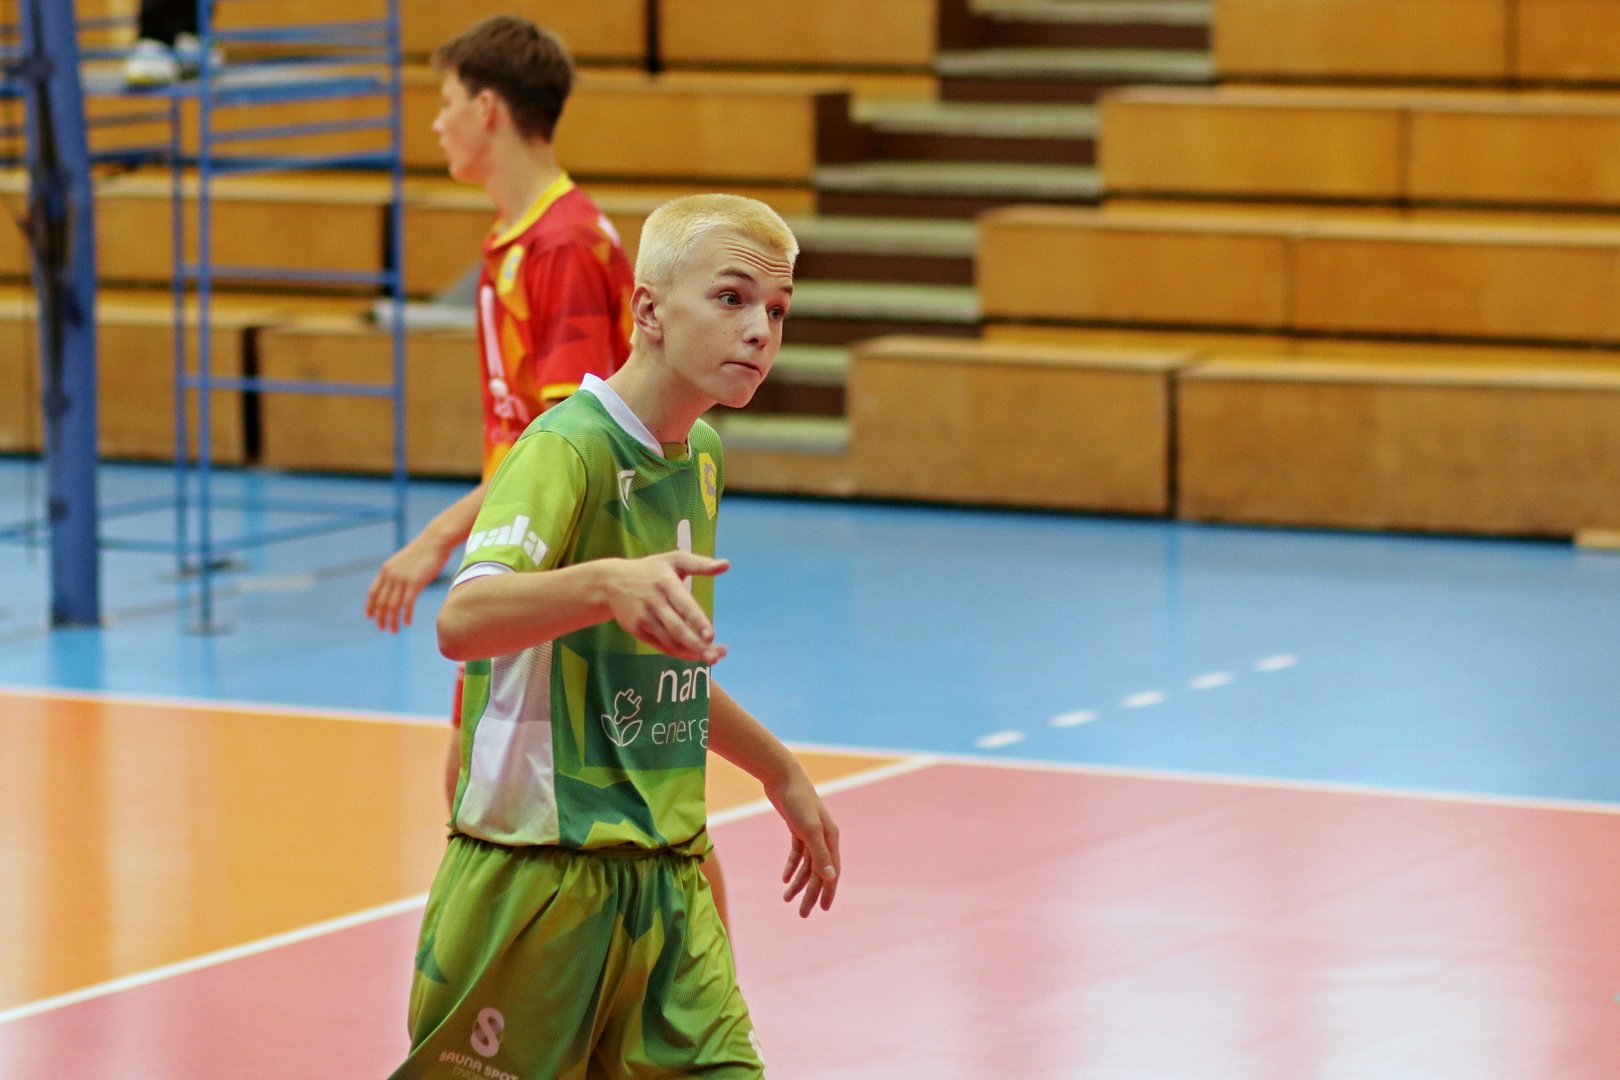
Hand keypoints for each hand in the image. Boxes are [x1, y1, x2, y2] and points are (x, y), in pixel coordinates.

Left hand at [366, 537, 450, 632]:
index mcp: (386, 570)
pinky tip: (407, 623)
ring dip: (392, 620)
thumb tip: (398, 584)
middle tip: (383, 629)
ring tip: (394, 631)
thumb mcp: (405, 561)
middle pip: (380, 602)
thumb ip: (399, 573)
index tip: (369, 617)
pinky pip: (407, 604)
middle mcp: (391, 575)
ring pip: (392, 605)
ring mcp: (402, 579)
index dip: (369, 606)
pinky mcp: (415, 582)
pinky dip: (406, 615)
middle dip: (380, 618)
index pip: (372, 592)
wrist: (436, 541)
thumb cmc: (424, 550)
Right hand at [603, 552, 729, 663]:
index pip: (684, 605)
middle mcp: (654, 602)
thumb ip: (700, 564)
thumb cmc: (650, 570)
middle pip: (677, 628)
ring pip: (669, 641)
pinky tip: (693, 655)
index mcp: (666, 583)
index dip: (697, 621)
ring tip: (711, 658)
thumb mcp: (674, 560)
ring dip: (690, 652)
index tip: (712, 635)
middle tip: (715, 657)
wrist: (611, 582)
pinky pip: (660, 645)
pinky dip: (677, 652)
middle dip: (696, 644)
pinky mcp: (637, 630)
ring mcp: (644, 618)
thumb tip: (727, 565)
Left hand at [770, 771, 840, 917]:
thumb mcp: (809, 829)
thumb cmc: (797, 801)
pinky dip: (792, 866)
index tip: (823, 910)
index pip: (831, 872)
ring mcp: (811, 832)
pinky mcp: (797, 827)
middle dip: (811, 893)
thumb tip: (831, 878)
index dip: (828, 891)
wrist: (782, 776)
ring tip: (786, 899)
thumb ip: (820, 853)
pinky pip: (797, 853)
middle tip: (802, 914)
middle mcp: (824, 837)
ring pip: (807, 864)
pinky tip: (784, 878)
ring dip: (798, 883)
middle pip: (819, 871)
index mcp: (831, 838)